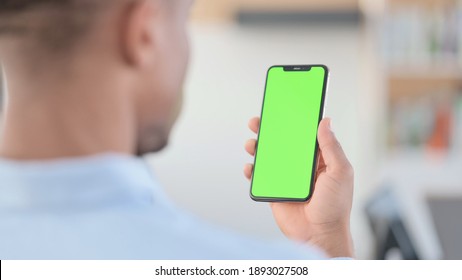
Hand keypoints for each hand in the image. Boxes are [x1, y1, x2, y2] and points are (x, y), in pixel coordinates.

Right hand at [244, 117, 353, 257]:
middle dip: (268, 130)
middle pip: (281, 142)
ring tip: (252, 143)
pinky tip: (250, 167)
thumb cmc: (335, 206)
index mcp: (318, 159)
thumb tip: (325, 122)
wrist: (320, 235)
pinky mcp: (275, 190)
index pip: (303, 134)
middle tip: (258, 121)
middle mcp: (301, 166)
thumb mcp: (340, 172)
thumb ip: (331, 147)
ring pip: (268, 157)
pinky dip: (252, 171)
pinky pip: (260, 177)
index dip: (293, 121)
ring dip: (257, 147)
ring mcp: (287, 178)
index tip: (282, 108)